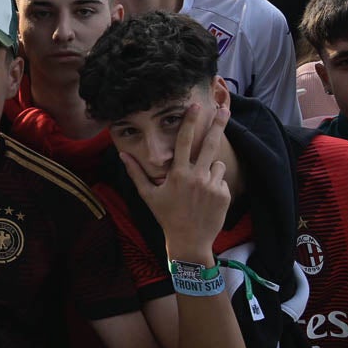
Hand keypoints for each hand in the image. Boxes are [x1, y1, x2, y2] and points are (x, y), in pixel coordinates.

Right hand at [120, 103, 229, 262]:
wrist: (189, 241)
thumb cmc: (166, 216)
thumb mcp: (148, 195)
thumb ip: (136, 173)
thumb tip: (122, 155)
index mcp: (177, 174)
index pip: (184, 141)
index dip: (189, 121)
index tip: (195, 106)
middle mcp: (196, 176)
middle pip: (210, 143)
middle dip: (218, 124)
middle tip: (225, 109)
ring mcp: (212, 185)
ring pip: (217, 163)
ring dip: (210, 168)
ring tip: (200, 186)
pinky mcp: (224, 194)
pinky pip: (221, 179)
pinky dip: (215, 184)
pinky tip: (206, 198)